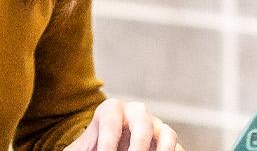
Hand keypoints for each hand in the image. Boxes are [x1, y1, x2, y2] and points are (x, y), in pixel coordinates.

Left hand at [64, 99, 183, 150]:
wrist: (105, 148)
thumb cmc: (90, 149)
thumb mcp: (80, 150)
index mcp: (111, 110)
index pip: (110, 118)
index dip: (107, 141)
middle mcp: (136, 114)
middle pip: (143, 121)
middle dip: (137, 146)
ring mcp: (155, 128)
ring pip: (168, 133)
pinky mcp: (167, 143)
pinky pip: (177, 149)